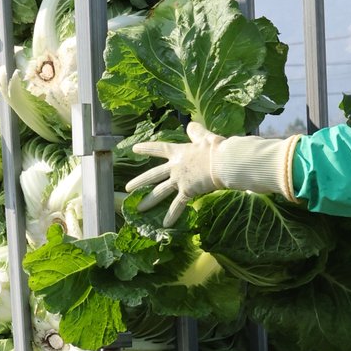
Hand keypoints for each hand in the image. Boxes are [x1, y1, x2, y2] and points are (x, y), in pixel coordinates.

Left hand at [126, 127, 296, 226]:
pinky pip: (177, 205)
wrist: (223, 162)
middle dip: (139, 182)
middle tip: (127, 188)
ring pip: (160, 192)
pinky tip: (165, 224)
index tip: (134, 150)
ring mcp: (179, 180)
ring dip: (149, 201)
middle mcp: (175, 167)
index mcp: (179, 152)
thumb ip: (196, 132)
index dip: (146, 148)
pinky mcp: (187, 191)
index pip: (158, 149)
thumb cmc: (216, 149)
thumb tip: (190, 125)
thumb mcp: (205, 137)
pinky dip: (172, 215)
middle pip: (153, 175)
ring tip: (138, 209)